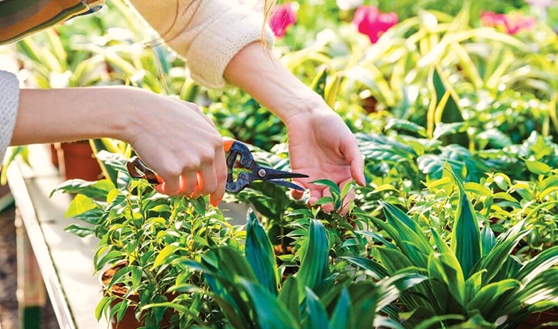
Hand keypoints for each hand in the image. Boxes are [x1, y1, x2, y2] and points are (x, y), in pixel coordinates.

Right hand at [124, 90, 226, 205]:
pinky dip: (164, 189)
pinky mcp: (172, 171)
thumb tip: (223, 144)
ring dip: (177, 189)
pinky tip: (156, 181)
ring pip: (189, 191)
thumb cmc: (163, 111)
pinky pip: (172, 191)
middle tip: (185, 191)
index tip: (213, 201)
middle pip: (208, 187)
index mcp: (214, 142)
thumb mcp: (194, 113)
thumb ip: (209, 129)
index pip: (222, 175)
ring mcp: (190, 163)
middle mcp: (206, 154)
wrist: (138, 114)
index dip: (218, 191)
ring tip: (165, 179)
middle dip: (197, 193)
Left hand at [285, 101, 365, 212]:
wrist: (308, 116)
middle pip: (331, 199)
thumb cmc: (332, 127)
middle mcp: (330, 179)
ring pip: (314, 198)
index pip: (347, 193)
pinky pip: (298, 190)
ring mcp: (313, 178)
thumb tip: (363, 184)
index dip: (346, 202)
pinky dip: (297, 194)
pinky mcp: (298, 174)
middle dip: (330, 205)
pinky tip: (299, 192)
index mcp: (345, 174)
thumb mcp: (349, 143)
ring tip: (313, 201)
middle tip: (328, 207)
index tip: (344, 209)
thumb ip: (356, 163)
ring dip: (314, 203)